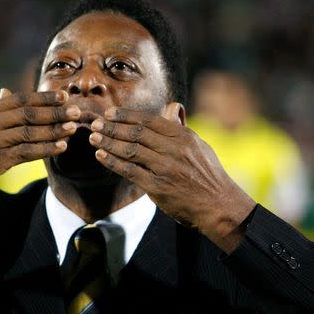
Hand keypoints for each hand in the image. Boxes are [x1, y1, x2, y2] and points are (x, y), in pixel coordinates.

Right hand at [0, 89, 79, 221]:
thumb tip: (6, 92)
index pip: (19, 99)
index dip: (43, 98)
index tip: (63, 96)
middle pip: (29, 113)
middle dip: (55, 111)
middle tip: (77, 110)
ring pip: (31, 131)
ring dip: (55, 129)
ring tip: (73, 128)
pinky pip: (27, 152)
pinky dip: (46, 148)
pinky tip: (60, 147)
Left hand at [88, 104, 254, 251]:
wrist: (219, 206)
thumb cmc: (209, 175)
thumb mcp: (199, 146)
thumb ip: (180, 128)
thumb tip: (172, 107)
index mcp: (183, 136)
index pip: (149, 120)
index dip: (127, 115)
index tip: (110, 113)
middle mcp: (174, 150)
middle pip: (136, 133)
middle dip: (112, 127)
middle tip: (95, 123)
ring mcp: (165, 168)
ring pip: (130, 150)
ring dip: (109, 142)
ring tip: (93, 137)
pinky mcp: (157, 187)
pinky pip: (130, 171)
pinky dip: (113, 162)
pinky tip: (101, 156)